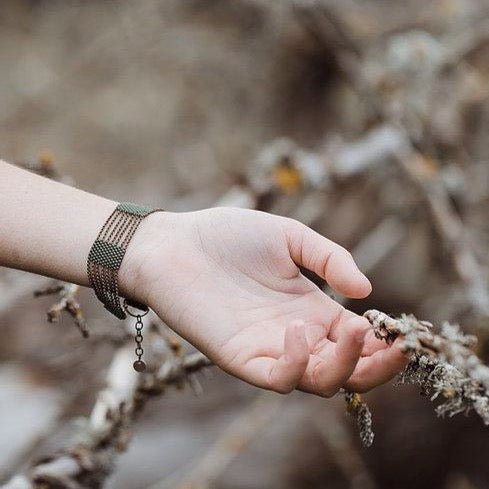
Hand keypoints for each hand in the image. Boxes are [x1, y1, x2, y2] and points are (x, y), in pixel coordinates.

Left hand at [121, 207, 406, 395]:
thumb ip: (329, 260)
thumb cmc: (229, 236)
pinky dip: (297, 364)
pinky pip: (278, 378)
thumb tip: (366, 291)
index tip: (400, 332)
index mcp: (311, 309)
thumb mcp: (290, 237)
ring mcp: (268, 348)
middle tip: (391, 345)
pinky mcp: (239, 357)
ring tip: (352, 331)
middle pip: (344, 370)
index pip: (355, 340)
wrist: (175, 243)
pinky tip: (298, 328)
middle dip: (375, 366)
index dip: (382, 343)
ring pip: (317, 381)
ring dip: (344, 366)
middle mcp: (295, 334)